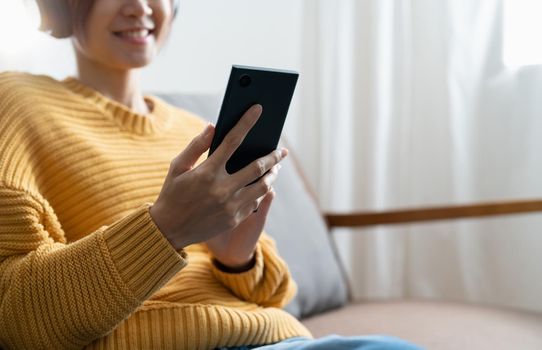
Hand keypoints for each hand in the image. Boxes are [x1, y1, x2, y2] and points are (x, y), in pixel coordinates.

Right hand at [149, 104, 287, 249]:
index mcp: (207, 172)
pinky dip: (262, 191)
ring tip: (276, 167)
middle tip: (282, 150)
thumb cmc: (172, 194)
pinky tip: (263, 184)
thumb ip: (196, 145)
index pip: (232, 140)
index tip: (258, 110)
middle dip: (274, 156)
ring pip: (263, 186)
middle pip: (258, 167)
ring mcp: (231, 206)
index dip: (247, 122)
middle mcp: (222, 189)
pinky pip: (255, 202)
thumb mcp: (178, 167)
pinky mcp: (235, 219)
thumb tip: (213, 127)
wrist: (169, 230)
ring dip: (272, 175)